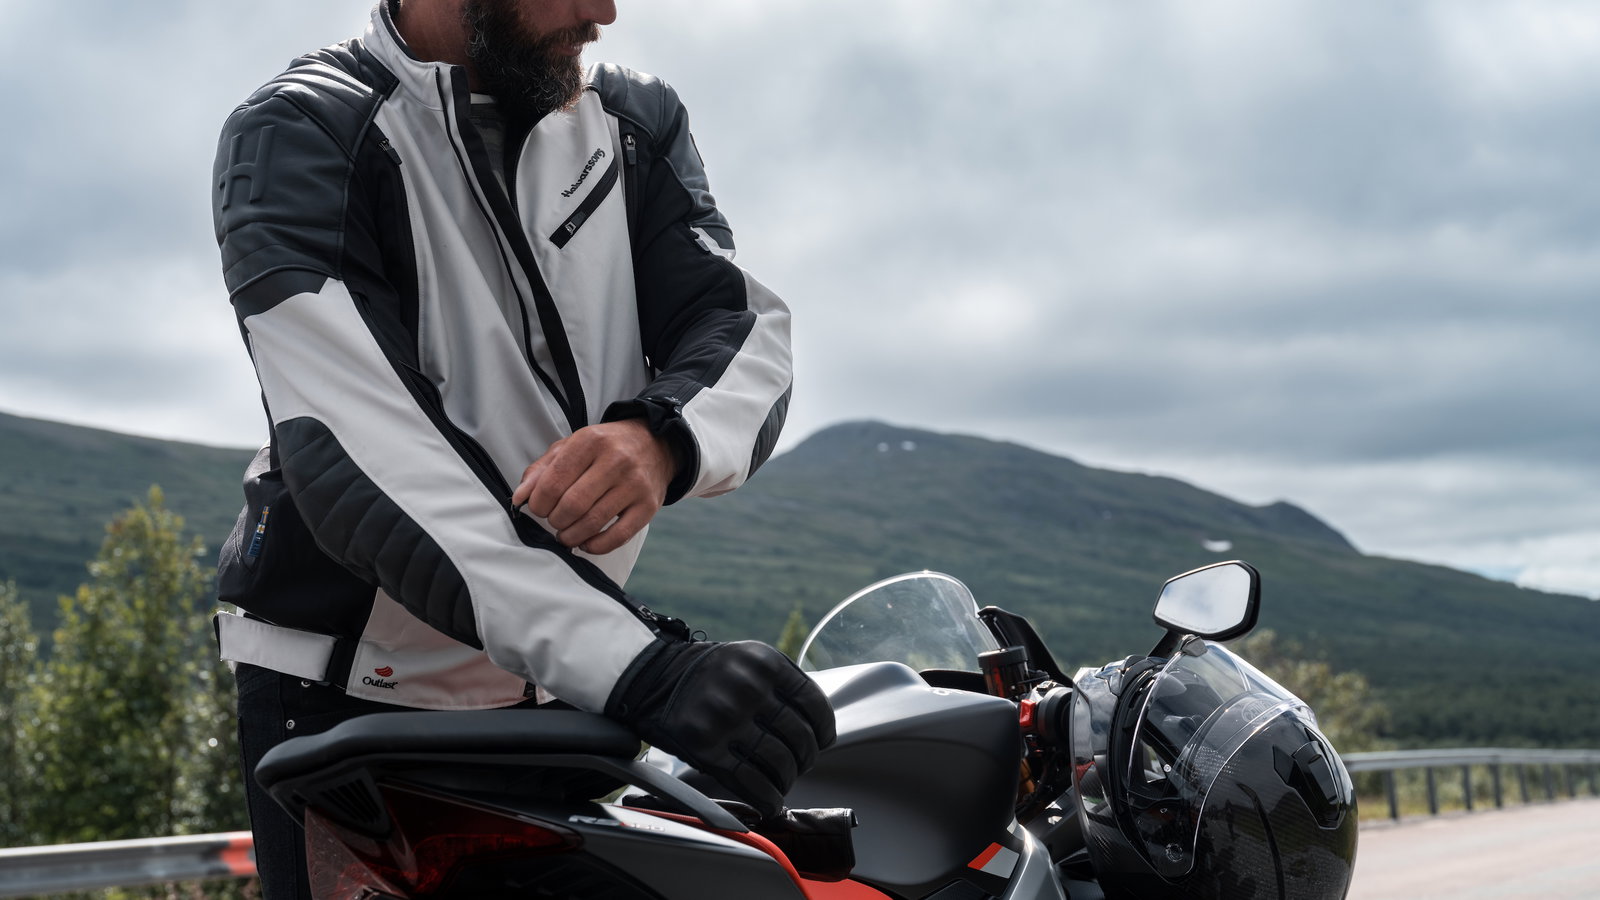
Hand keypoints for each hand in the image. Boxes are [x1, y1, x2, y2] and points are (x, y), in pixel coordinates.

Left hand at [512, 419, 677, 553]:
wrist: (655, 444)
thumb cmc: (606, 447)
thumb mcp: (571, 446)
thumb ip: (542, 470)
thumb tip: (519, 498)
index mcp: (590, 441)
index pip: (553, 482)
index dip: (538, 503)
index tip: (538, 508)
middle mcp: (615, 460)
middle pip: (572, 505)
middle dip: (555, 520)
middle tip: (554, 520)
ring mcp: (634, 484)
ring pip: (593, 522)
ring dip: (571, 536)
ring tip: (565, 535)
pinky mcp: (648, 506)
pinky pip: (619, 536)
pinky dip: (596, 546)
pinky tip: (587, 543)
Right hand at [607, 639, 836, 817]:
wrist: (654, 678)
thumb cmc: (711, 674)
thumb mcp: (749, 660)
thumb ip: (783, 684)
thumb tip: (819, 728)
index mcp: (765, 663)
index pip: (813, 704)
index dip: (824, 729)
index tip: (824, 740)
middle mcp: (747, 689)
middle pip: (799, 737)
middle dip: (806, 757)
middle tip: (801, 764)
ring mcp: (725, 720)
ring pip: (778, 762)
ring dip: (788, 779)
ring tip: (784, 781)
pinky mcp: (705, 748)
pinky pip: (749, 781)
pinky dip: (767, 797)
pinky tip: (771, 801)